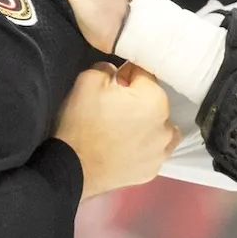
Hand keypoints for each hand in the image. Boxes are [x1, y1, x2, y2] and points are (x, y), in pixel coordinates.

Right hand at [54, 62, 179, 197]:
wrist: (70, 169)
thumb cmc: (80, 124)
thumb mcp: (87, 81)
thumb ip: (107, 67)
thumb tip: (116, 73)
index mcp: (154, 100)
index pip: (145, 74)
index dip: (126, 74)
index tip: (112, 83)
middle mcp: (165, 127)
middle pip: (154, 101)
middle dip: (137, 99)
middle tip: (112, 107)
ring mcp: (160, 152)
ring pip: (158, 127)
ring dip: (145, 123)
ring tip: (121, 128)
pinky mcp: (152, 170)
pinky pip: (153, 150)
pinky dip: (143, 145)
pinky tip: (124, 146)